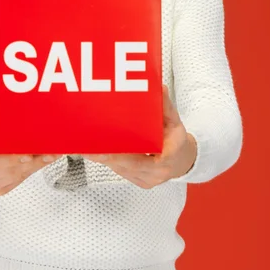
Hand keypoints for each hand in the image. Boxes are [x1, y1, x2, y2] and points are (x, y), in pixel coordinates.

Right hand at [0, 103, 62, 195]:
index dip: (11, 159)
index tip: (26, 155)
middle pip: (12, 169)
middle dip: (33, 160)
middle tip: (50, 152)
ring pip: (21, 174)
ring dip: (38, 164)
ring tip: (54, 153)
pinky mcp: (5, 187)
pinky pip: (23, 178)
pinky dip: (36, 167)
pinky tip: (48, 159)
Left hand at [82, 85, 196, 188]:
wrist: (182, 160)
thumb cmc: (176, 140)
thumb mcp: (174, 121)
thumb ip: (166, 106)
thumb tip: (159, 88)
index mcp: (169, 158)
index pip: (146, 160)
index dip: (125, 156)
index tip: (110, 150)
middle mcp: (157, 173)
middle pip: (128, 165)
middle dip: (107, 156)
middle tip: (88, 147)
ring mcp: (146, 179)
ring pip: (120, 169)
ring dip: (104, 158)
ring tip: (87, 146)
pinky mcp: (137, 181)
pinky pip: (120, 171)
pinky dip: (108, 160)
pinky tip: (95, 150)